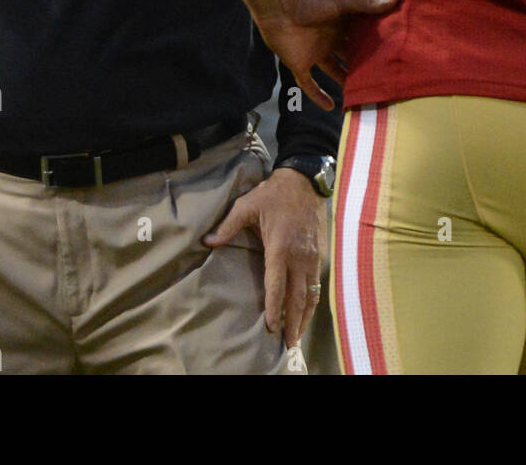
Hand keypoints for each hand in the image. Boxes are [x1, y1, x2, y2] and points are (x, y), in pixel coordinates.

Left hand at [205, 166, 326, 347]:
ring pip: (310, 294)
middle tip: (288, 344)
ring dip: (304, 316)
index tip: (271, 327)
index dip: (275, 308)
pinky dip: (312, 301)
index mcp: (280, 247)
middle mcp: (299, 257)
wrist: (303, 181)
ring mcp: (312, 257)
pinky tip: (307, 312)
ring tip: (297, 335)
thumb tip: (207, 241)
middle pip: (297, 297)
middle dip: (292, 322)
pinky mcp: (319, 254)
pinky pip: (316, 284)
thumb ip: (228, 226)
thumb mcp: (247, 205)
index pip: (277, 285)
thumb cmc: (273, 194)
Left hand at [250, 0, 399, 110]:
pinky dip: (318, 96)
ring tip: (364, 97)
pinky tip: (331, 107)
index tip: (396, 57)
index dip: (377, 47)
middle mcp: (330, 40)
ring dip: (345, 83)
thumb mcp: (343, 1)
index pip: (363, 38)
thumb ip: (369, 3)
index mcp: (342, 24)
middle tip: (385, 81)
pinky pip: (309, 84)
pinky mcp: (299, 63)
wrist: (278, 3)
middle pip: (351, 57)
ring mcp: (315, 52)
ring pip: (334, 72)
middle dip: (365, 67)